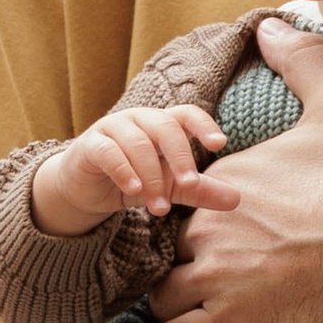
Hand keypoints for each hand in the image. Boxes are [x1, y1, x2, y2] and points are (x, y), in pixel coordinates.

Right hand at [32, 102, 234, 238]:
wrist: (85, 191)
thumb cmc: (133, 180)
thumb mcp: (169, 187)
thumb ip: (199, 190)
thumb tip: (237, 199)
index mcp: (161, 124)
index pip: (186, 114)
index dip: (203, 125)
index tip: (219, 144)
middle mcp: (139, 120)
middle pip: (164, 127)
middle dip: (180, 156)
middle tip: (190, 183)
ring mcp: (112, 129)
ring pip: (138, 143)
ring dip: (152, 177)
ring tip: (160, 208)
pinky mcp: (90, 145)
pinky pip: (109, 152)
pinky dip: (124, 171)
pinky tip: (135, 190)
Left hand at [143, 19, 322, 322]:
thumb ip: (305, 61)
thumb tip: (273, 25)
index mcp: (226, 179)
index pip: (180, 200)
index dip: (194, 216)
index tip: (220, 230)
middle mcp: (211, 227)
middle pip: (168, 251)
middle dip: (181, 262)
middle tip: (211, 274)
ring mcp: (219, 278)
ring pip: (160, 297)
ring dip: (172, 305)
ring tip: (196, 310)